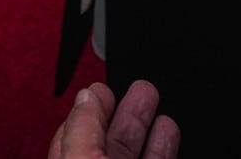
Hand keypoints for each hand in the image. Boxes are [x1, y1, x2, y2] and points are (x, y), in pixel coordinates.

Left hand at [48, 81, 179, 158]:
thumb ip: (81, 131)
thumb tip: (86, 99)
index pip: (71, 138)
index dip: (87, 111)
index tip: (100, 91)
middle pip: (107, 144)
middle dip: (123, 112)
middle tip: (138, 89)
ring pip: (133, 154)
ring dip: (144, 126)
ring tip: (153, 100)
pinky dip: (163, 147)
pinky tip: (168, 131)